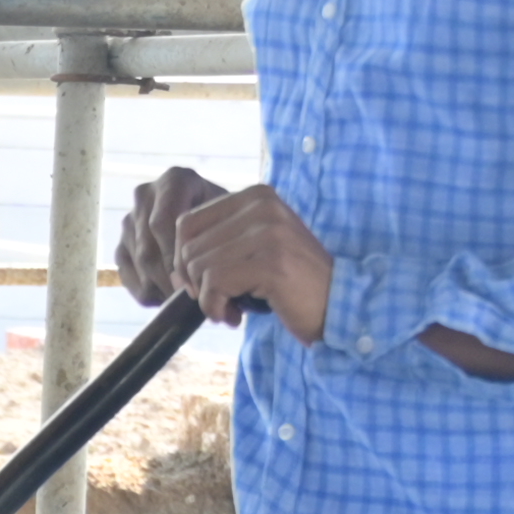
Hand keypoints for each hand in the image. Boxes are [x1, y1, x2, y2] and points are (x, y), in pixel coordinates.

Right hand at [113, 162, 222, 309]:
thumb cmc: (228, 223)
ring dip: (162, 289)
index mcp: (175, 180)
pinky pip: (127, 276)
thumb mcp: (232, 224)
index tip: (198, 284)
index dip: (178, 259)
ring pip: (139, 265)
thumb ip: (223, 246)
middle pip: (148, 248)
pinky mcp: (121, 244)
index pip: (163, 223)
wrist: (214, 221)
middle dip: (171, 281)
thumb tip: (209, 287)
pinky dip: (149, 292)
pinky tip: (171, 296)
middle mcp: (146, 195)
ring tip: (187, 301)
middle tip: (193, 301)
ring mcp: (129, 220)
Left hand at [159, 180, 337, 347]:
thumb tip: (174, 267)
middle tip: (219, 301)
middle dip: (195, 282)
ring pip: (198, 265)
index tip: (203, 285)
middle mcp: (262, 206)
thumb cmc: (291, 284)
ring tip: (231, 310)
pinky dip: (215, 308)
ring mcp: (267, 231)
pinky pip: (214, 284)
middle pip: (189, 245)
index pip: (188, 222)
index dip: (185, 260)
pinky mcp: (269, 262)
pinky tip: (235, 317)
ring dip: (207, 298)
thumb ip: (219, 244)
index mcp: (256, 196)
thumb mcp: (255, 250)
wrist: (339, 306)